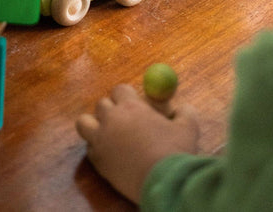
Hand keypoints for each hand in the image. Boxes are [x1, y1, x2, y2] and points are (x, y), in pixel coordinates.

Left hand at [76, 84, 199, 203]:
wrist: (164, 183)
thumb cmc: (175, 152)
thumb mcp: (188, 127)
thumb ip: (184, 112)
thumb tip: (182, 107)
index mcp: (131, 106)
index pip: (119, 89)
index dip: (127, 96)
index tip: (134, 106)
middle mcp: (111, 118)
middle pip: (101, 104)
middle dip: (111, 110)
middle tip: (123, 122)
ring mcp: (101, 139)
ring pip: (84, 122)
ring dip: (94, 125)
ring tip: (108, 134)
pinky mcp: (97, 160)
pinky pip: (89, 148)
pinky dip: (97, 148)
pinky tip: (112, 155)